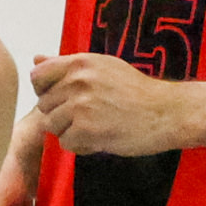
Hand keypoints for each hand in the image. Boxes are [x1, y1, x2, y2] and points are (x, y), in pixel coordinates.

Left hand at [30, 53, 205, 157]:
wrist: (170, 112)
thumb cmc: (137, 91)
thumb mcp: (103, 67)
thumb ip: (66, 65)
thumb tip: (35, 59)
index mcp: (80, 62)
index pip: (37, 77)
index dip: (45, 91)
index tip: (64, 99)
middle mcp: (78, 80)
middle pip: (44, 105)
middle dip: (62, 115)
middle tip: (90, 116)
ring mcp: (81, 104)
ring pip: (52, 125)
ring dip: (71, 131)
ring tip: (97, 127)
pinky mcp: (87, 128)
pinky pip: (66, 142)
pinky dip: (81, 145)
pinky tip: (101, 139)